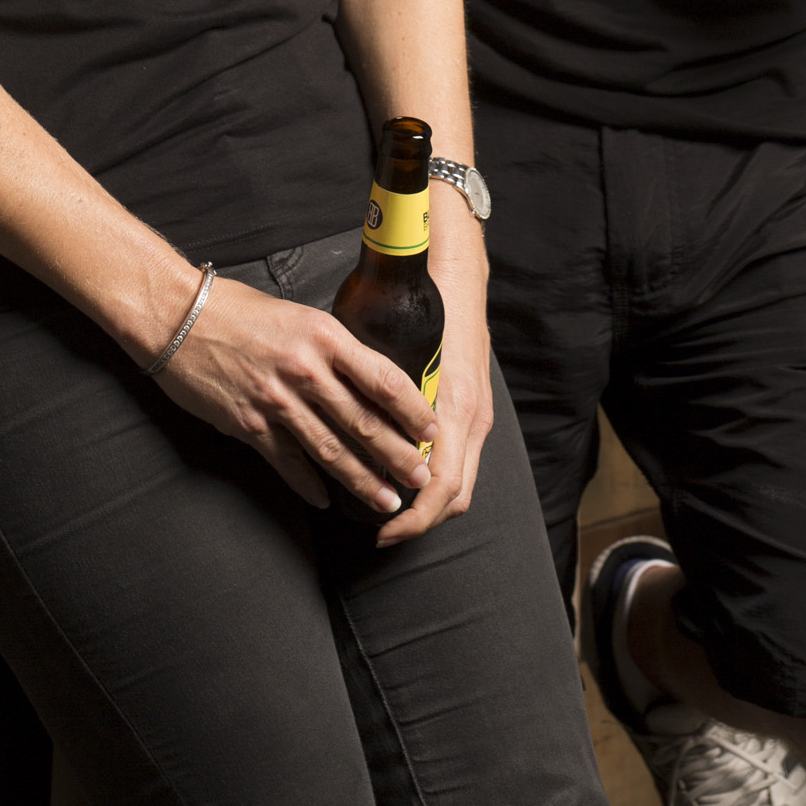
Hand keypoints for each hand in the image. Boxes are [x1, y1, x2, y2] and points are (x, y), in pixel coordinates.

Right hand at [154, 274, 437, 517]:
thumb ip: (330, 348)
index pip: (383, 378)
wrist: (178, 317)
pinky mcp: (248, 424)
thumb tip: (364, 380)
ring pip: (330, 449)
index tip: (432, 429)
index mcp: (323, 336)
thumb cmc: (238, 309)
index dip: (412, 409)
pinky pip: (287, 462)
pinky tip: (325, 500)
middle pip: (363, 421)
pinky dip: (308, 485)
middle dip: (397, 454)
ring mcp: (276, 401)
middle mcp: (305, 370)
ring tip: (386, 500)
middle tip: (421, 477)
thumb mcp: (297, 316)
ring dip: (362, 479)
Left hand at [376, 204, 494, 549]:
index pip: (441, 484)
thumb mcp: (393, 345)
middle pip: (452, 494)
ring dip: (429, 506)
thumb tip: (328, 407)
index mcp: (452, 405)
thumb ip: (368, 382)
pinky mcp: (475, 408)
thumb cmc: (421, 303)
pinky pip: (462, 461)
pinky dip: (439, 483)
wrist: (458, 271)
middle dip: (418, 521)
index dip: (413, 516)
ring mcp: (477, 414)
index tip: (382, 527)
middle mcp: (470, 416)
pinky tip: (413, 483)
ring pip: (460, 483)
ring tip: (393, 516)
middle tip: (383, 534)